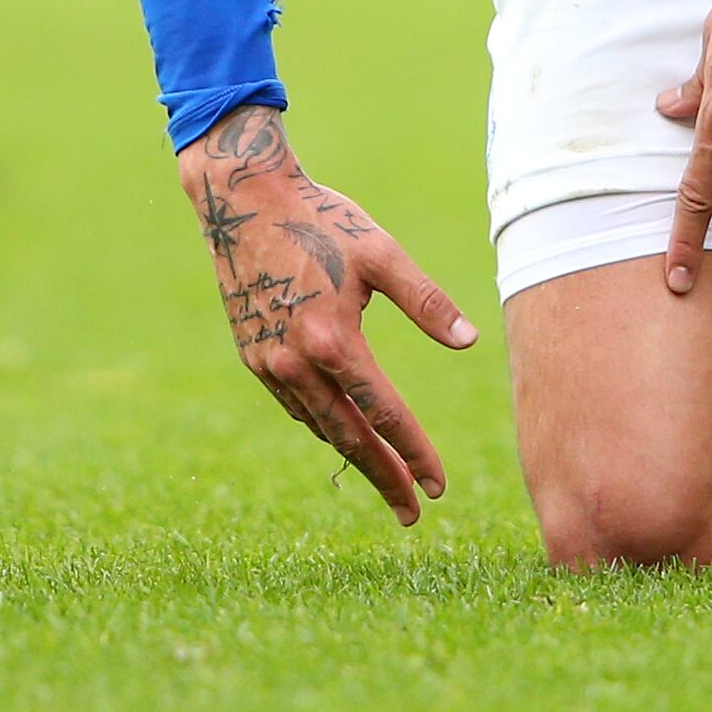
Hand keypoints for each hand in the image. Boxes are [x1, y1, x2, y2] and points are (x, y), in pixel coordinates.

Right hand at [177, 107, 475, 524]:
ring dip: (352, 454)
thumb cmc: (321, 218)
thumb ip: (426, 301)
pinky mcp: (252, 355)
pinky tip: (341, 429)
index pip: (384, 413)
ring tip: (385, 478)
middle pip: (348, 437)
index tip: (438, 485)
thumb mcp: (381, 252)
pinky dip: (322, 424)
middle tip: (412, 513)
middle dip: (383, 478)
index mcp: (333, 340)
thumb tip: (469, 342)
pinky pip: (294, 406)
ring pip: (318, 425)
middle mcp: (296, 363)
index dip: (414, 452)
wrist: (242, 198)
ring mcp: (268, 364)